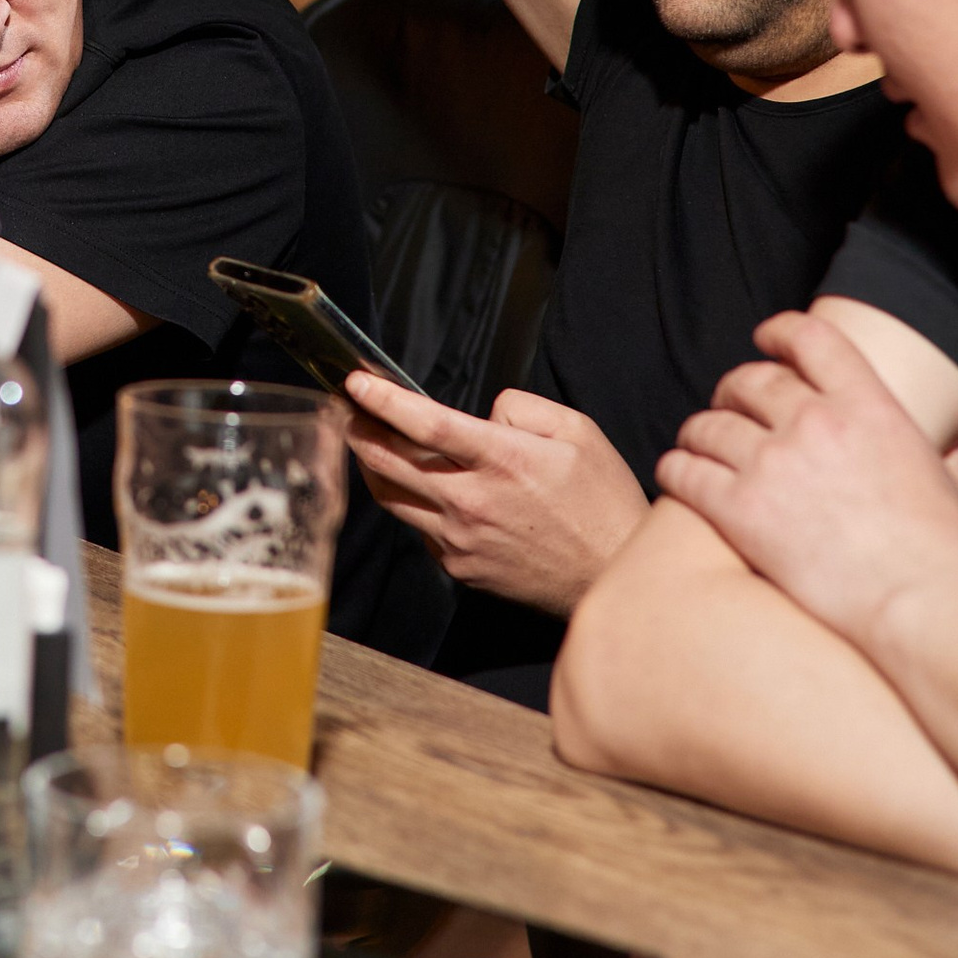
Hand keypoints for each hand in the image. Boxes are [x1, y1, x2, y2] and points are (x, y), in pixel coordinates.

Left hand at [344, 372, 650, 615]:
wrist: (612, 574)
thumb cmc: (601, 501)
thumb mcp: (578, 431)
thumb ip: (521, 409)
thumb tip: (482, 416)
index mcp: (503, 461)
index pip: (426, 425)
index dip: (383, 401)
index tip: (355, 383)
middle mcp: (473, 502)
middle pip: (389, 463)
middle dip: (358, 430)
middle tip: (345, 409)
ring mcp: (461, 540)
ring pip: (392, 498)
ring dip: (372, 467)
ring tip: (368, 443)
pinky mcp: (460, 567)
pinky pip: (419, 528)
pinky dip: (412, 504)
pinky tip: (422, 490)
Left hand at [660, 309, 957, 648]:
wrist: (918, 602)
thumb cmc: (944, 554)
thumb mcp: (952, 493)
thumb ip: (952, 467)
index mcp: (868, 406)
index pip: (812, 341)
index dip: (780, 332)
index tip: (763, 340)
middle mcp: (814, 422)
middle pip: (750, 381)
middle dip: (732, 390)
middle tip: (726, 406)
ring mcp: (772, 462)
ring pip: (710, 425)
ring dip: (697, 432)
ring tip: (695, 443)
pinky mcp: (740, 508)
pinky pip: (686, 473)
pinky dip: (674, 469)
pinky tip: (675, 474)